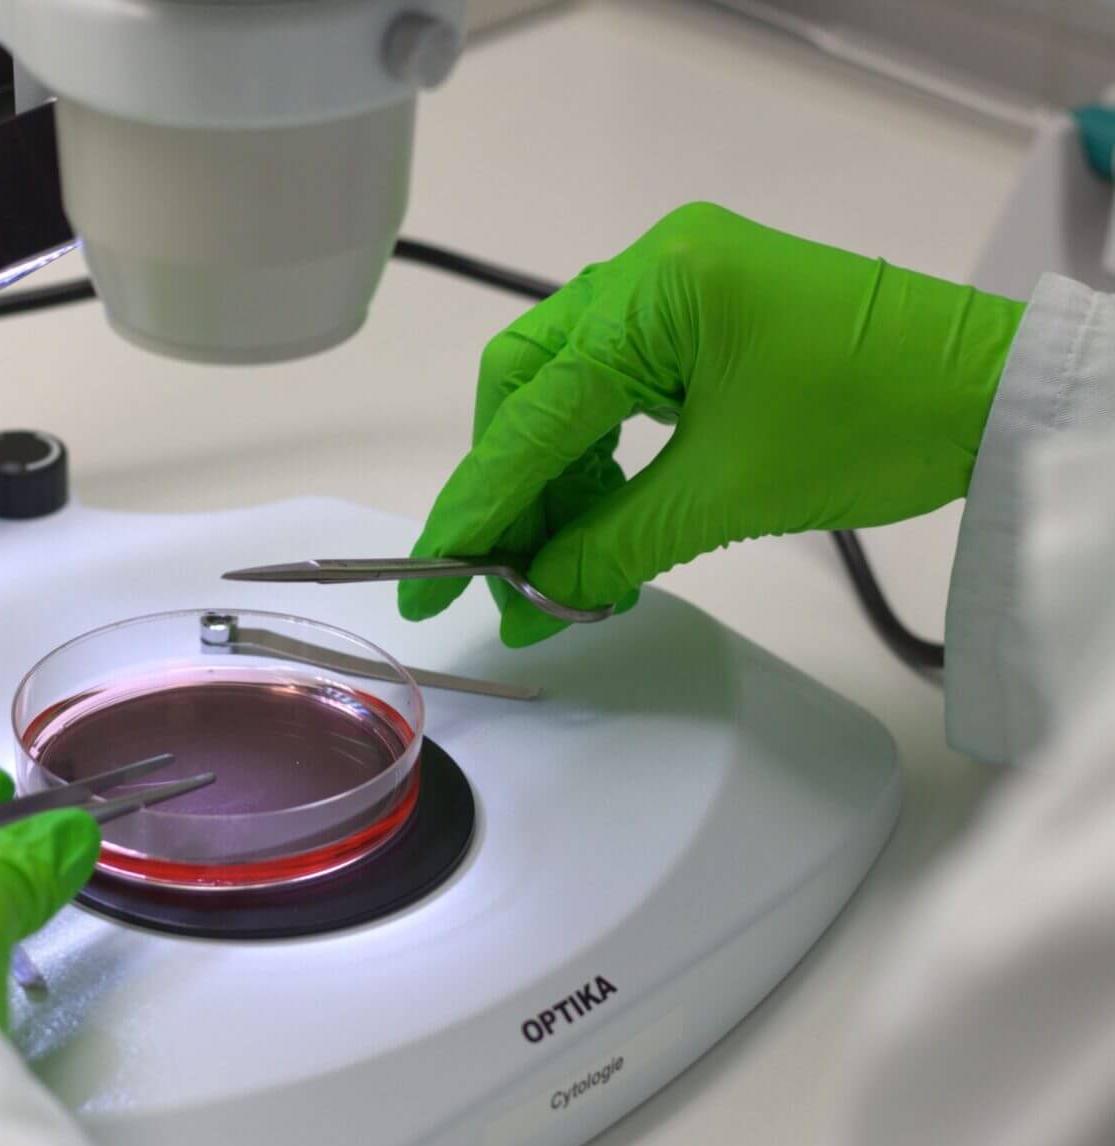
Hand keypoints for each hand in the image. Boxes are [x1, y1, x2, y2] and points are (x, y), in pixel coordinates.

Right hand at [399, 203, 1024, 645]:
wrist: (991, 391)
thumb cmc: (871, 426)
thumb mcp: (727, 493)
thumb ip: (610, 546)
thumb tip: (529, 604)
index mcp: (655, 290)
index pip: (535, 410)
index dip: (478, 503)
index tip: (428, 578)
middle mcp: (650, 267)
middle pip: (529, 380)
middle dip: (507, 481)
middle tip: (491, 571)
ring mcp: (678, 284)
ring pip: (566, 384)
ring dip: (551, 476)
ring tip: (548, 566)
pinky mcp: (703, 312)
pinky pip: (616, 383)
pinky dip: (597, 452)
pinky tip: (592, 519)